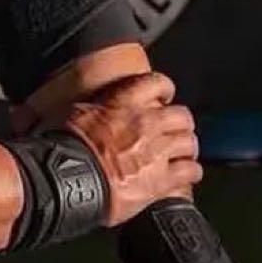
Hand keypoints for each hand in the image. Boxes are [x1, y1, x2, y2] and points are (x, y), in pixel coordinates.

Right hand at [63, 72, 202, 226]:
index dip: (164, 89)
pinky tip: (184, 176)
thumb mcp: (79, 113)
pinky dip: (190, 173)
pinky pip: (191, 171)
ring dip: (186, 149)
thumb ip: (100, 108)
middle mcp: (147, 122)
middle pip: (182, 116)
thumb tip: (101, 109)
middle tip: (174, 130)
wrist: (72, 178)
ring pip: (190, 143)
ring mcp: (157, 151)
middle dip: (180, 123)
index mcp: (125, 102)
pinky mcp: (162, 179)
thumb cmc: (69, 146)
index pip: (157, 82)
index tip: (163, 96)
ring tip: (181, 155)